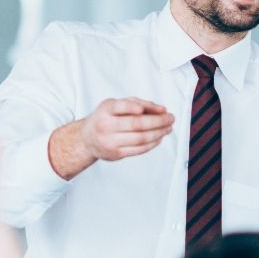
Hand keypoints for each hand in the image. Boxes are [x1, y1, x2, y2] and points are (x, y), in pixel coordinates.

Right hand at [48, 97, 173, 177]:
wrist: (87, 139)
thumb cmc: (106, 118)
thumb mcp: (115, 105)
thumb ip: (137, 103)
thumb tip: (161, 109)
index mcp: (105, 110)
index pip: (121, 107)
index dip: (136, 107)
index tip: (154, 108)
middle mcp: (105, 126)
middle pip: (136, 124)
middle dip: (158, 121)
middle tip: (171, 118)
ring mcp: (110, 142)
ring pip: (140, 139)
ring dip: (159, 133)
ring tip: (168, 128)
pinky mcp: (116, 154)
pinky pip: (139, 150)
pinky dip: (153, 143)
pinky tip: (159, 137)